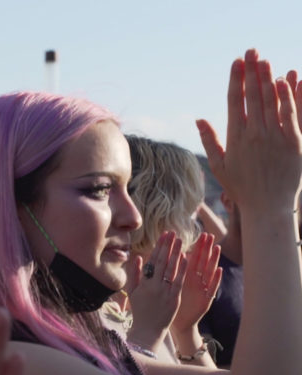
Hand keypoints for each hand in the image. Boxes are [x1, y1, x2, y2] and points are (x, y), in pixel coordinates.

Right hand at [127, 232, 186, 350]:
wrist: (147, 331)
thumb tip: (137, 256)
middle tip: (173, 233)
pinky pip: (179, 282)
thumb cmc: (139, 310)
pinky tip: (186, 258)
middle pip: (162, 262)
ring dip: (176, 253)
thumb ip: (134, 273)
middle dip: (168, 246)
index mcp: (143, 283)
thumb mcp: (132, 291)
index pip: (152, 260)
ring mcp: (165, 293)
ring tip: (181, 241)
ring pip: (171, 269)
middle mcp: (154, 286)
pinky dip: (182, 270)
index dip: (159, 246)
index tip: (164, 235)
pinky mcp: (174, 300)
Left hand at [171, 233, 221, 334]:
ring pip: (209, 272)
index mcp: (187, 276)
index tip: (202, 234)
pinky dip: (215, 279)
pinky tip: (219, 270)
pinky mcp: (206, 300)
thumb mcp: (172, 285)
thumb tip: (176, 253)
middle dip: (206, 249)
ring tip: (217, 247)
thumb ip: (175, 270)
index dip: (198, 246)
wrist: (178, 324)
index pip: (194, 258)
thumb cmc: (173, 303)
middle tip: (210, 235)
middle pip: (203, 262)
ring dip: (213, 260)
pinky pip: (212, 288)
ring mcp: (202, 290)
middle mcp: (197, 281)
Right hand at [197, 49, 301, 210]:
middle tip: (251, 51)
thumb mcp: (220, 167)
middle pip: (254, 96)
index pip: (235, 102)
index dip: (235, 81)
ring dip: (268, 77)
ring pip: (272, 100)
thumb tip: (199, 119)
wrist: (268, 207)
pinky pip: (291, 113)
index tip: (236, 63)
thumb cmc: (241, 188)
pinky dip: (287, 95)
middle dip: (251, 71)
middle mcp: (255, 135)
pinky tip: (284, 80)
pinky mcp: (295, 142)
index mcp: (236, 139)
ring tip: (264, 60)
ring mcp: (276, 137)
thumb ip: (210, 141)